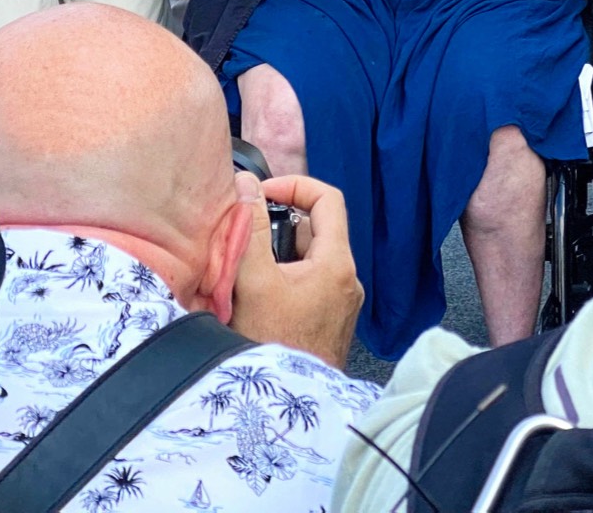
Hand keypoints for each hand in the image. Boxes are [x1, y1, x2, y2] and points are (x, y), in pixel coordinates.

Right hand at [228, 171, 361, 369]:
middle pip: (314, 231)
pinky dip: (284, 279)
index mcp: (337, 264)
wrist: (285, 407)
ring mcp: (340, 303)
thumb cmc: (272, 345)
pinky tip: (256, 297)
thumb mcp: (254, 281)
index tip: (262, 194)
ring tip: (245, 272)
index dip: (295, 186)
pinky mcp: (329, 322)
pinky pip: (308, 284)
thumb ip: (251, 229)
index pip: (328, 199)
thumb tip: (247, 186)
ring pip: (308, 259)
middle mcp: (347, 280)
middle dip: (278, 227)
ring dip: (277, 256)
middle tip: (246, 238)